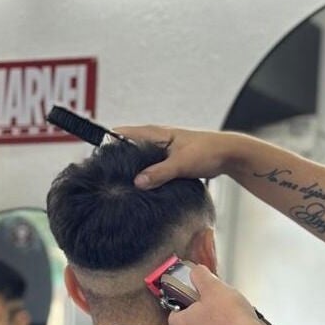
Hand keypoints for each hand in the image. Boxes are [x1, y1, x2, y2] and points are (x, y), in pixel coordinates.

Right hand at [114, 125, 247, 188]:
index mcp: (154, 133)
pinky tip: (140, 191)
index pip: (120, 134)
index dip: (105, 146)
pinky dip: (144, 177)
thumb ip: (160, 172)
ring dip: (130, 171)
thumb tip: (137, 182)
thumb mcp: (182, 163)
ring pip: (137, 161)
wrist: (229, 154)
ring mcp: (161, 151)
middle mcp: (154, 140)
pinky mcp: (168, 161)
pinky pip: (149, 168)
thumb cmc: (208, 151)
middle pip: (125, 150)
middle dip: (115, 163)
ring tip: (117, 189)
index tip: (95, 163)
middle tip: (103, 181)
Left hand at [168, 265, 282, 324]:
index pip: (173, 316)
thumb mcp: (213, 287)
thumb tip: (195, 271)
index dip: (181, 307)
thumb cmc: (229, 316)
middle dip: (198, 318)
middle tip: (212, 308)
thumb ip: (200, 276)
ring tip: (225, 318)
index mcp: (184, 324)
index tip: (190, 300)